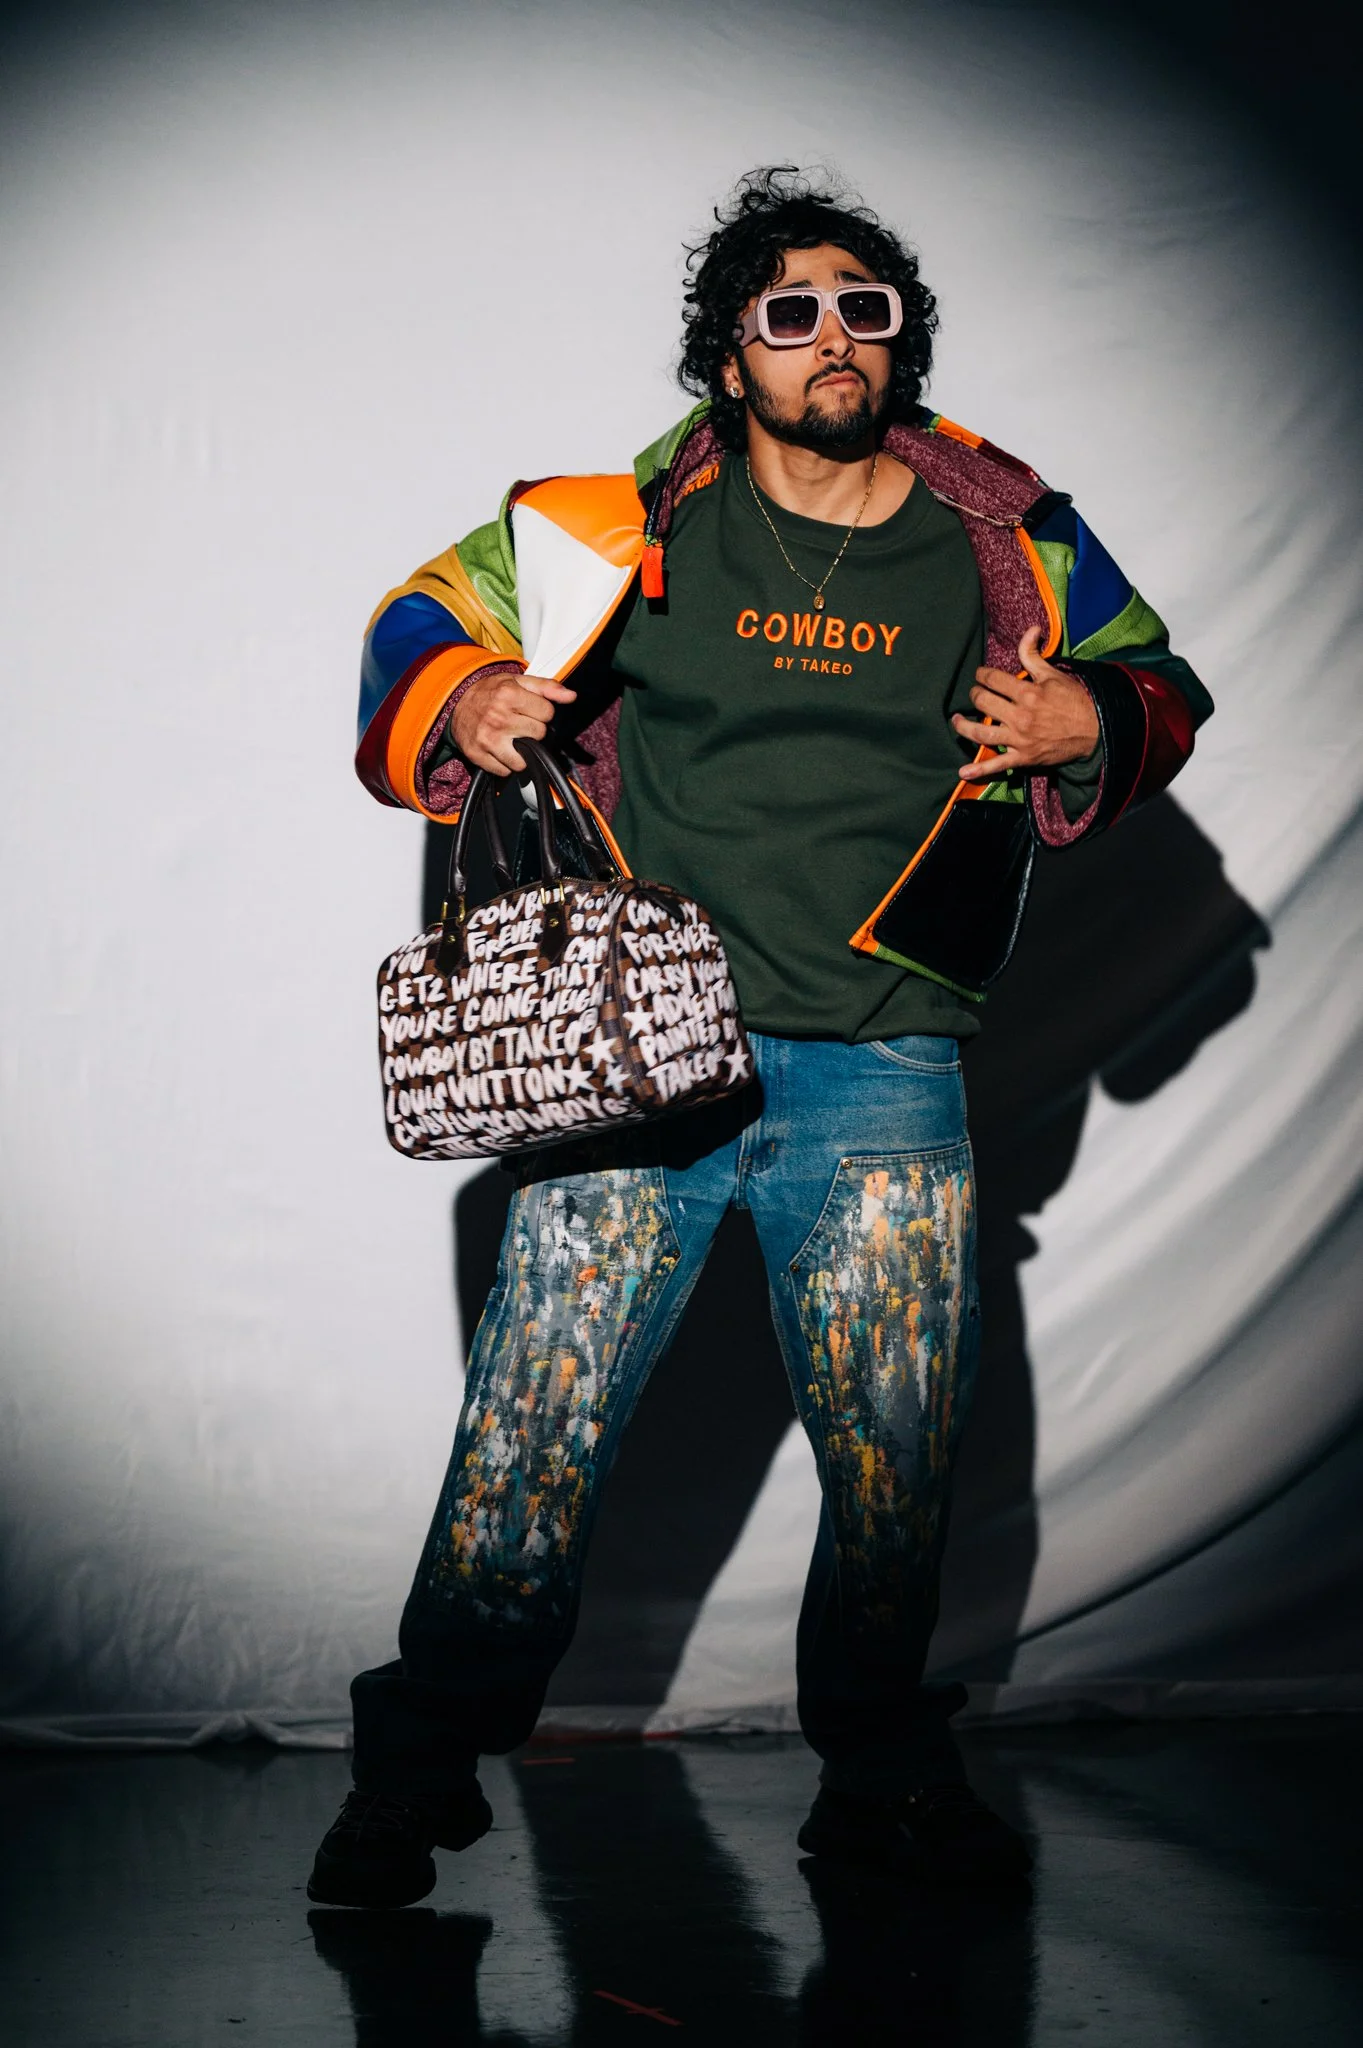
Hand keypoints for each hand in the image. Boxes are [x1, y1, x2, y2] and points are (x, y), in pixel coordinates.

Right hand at [452, 670, 576, 774]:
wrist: (456, 705)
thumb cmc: (490, 692)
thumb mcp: (517, 681)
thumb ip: (547, 687)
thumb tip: (571, 696)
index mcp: (508, 695)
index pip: (547, 713)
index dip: (542, 712)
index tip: (530, 710)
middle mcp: (498, 717)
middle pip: (538, 735)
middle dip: (533, 730)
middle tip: (519, 723)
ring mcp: (487, 739)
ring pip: (524, 759)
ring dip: (521, 752)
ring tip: (512, 739)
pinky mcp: (478, 756)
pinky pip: (506, 771)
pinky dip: (505, 764)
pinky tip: (500, 750)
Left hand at [952, 625, 1099, 780]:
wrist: (1095, 730)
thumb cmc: (1074, 700)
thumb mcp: (1054, 674)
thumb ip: (1034, 655)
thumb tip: (1030, 629)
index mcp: (1027, 693)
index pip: (992, 679)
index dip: (982, 675)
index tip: (980, 675)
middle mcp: (1020, 716)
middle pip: (983, 702)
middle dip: (975, 695)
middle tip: (975, 694)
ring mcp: (1020, 739)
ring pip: (982, 733)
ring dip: (963, 727)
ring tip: (956, 721)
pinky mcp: (1023, 758)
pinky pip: (998, 765)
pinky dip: (980, 770)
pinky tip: (962, 772)